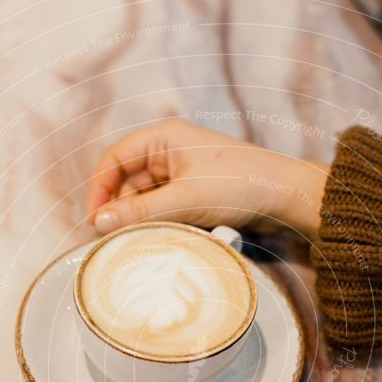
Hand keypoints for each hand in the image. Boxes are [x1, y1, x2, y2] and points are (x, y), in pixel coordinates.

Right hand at [88, 118, 328, 240]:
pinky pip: (164, 210)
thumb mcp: (185, 199)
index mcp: (163, 138)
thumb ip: (141, 211)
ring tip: (140, 244)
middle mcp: (169, 151)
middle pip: (127, 183)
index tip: (95, 222)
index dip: (99, 190)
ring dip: (141, 221)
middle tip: (114, 242)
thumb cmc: (240, 185)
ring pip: (145, 200)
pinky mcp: (194, 194)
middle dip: (120, 211)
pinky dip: (159, 225)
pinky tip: (160, 241)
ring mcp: (181, 174)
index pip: (113, 160)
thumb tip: (98, 223)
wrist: (286, 198)